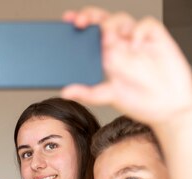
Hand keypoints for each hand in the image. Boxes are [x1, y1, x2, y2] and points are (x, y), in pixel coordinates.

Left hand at [61, 7, 191, 126]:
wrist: (168, 107)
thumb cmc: (138, 100)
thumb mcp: (109, 97)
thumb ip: (88, 94)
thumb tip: (65, 92)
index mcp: (105, 55)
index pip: (89, 33)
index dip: (79, 22)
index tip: (67, 20)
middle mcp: (119, 44)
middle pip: (102, 21)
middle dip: (90, 15)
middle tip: (81, 22)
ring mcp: (137, 40)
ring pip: (122, 19)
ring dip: (112, 23)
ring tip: (109, 36)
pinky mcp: (156, 39)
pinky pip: (146, 24)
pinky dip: (138, 31)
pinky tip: (134, 45)